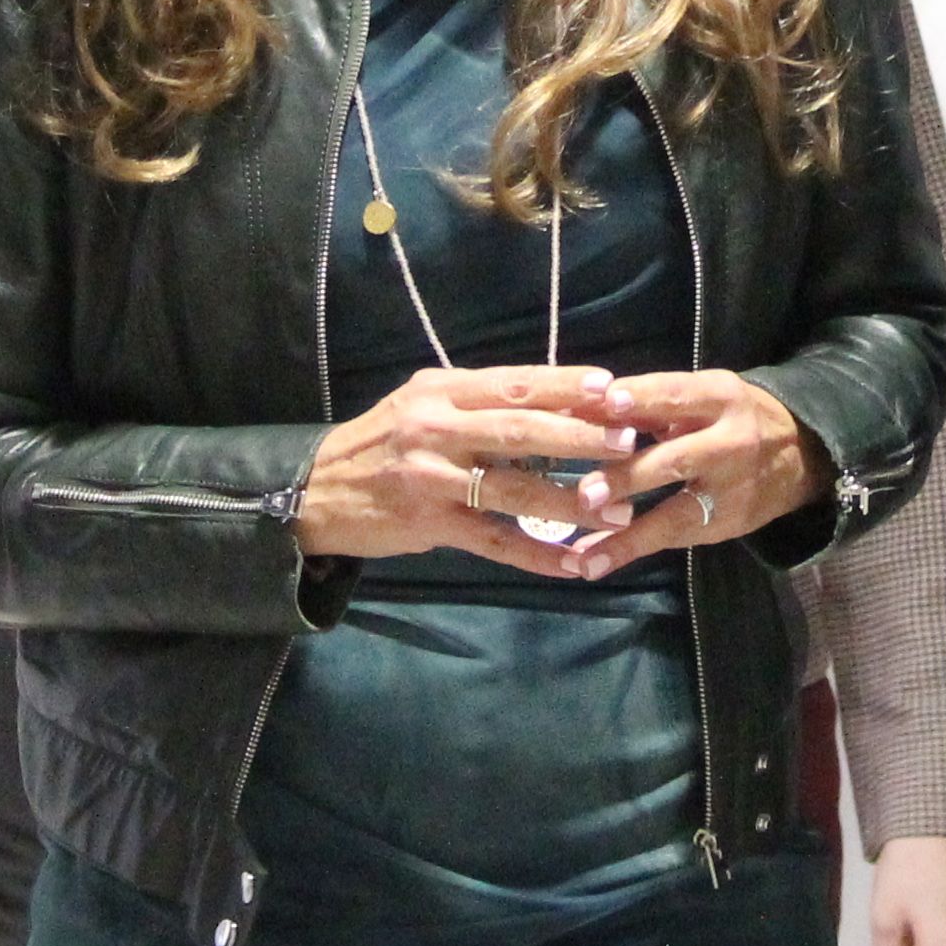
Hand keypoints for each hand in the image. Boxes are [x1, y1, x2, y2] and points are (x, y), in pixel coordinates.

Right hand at [290, 365, 642, 569]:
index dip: (567, 385)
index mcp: (442, 391)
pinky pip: (493, 539)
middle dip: (581, 435)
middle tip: (630, 441)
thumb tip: (553, 397)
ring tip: (619, 509)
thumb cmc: (381, 443)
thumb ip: (477, 401)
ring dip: (571, 499)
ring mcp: (432, 478)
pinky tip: (573, 562)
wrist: (315, 490)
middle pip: (521, 429)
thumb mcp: (422, 403)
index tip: (616, 389)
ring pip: (513, 487)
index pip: (516, 382)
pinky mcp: (428, 523)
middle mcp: (437, 427)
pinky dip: (537, 553)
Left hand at [551, 368, 820, 575]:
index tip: (608, 402)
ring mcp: (731, 489)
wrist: (802, 455)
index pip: (678, 394)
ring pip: (676, 514)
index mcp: (720, 397)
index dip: (644, 397)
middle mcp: (730, 442)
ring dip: (628, 536)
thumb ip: (650, 403)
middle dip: (630, 478)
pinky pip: (675, 539)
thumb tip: (578, 408)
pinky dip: (631, 551)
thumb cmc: (730, 417)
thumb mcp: (703, 396)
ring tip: (585, 555)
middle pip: (676, 460)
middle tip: (587, 493)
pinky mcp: (727, 524)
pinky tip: (594, 563)